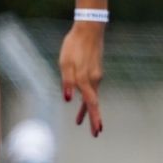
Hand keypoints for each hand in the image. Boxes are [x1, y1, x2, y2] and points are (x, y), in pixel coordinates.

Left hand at [60, 22, 104, 136]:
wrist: (89, 29)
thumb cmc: (74, 46)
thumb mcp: (65, 64)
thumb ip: (67, 82)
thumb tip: (68, 99)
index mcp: (86, 80)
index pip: (91, 104)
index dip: (94, 118)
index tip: (98, 131)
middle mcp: (94, 80)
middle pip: (93, 103)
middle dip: (92, 118)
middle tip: (95, 133)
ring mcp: (96, 75)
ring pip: (91, 95)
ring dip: (86, 108)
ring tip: (79, 119)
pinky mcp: (95, 70)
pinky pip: (91, 87)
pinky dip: (87, 96)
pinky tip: (80, 96)